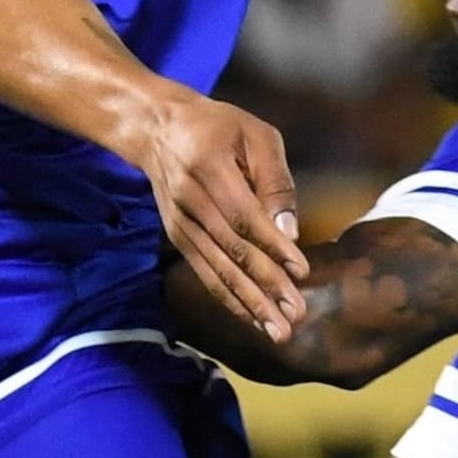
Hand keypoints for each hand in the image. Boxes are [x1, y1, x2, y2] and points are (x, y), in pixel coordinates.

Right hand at [130, 90, 307, 337]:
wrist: (156, 129)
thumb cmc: (217, 127)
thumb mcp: (255, 135)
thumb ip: (275, 180)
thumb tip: (290, 231)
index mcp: (209, 167)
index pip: (244, 216)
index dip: (272, 246)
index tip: (302, 272)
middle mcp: (189, 200)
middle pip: (231, 250)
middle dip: (265, 286)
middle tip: (296, 315)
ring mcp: (180, 223)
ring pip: (216, 269)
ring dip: (249, 303)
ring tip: (277, 331)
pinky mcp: (178, 238)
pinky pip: (205, 272)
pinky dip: (229, 298)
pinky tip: (251, 318)